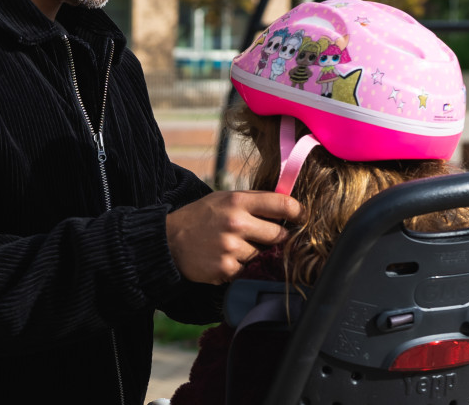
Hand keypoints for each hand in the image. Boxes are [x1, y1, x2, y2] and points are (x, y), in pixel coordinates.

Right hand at [166, 191, 302, 284]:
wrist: (167, 241)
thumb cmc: (200, 218)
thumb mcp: (223, 199)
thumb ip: (253, 201)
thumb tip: (288, 205)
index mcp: (237, 202)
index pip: (282, 204)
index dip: (297, 212)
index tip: (301, 218)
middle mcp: (236, 223)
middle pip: (279, 234)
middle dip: (275, 237)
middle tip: (261, 236)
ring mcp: (231, 248)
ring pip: (263, 254)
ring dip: (254, 253)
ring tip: (232, 246)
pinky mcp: (226, 269)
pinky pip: (248, 270)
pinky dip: (240, 267)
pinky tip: (224, 258)